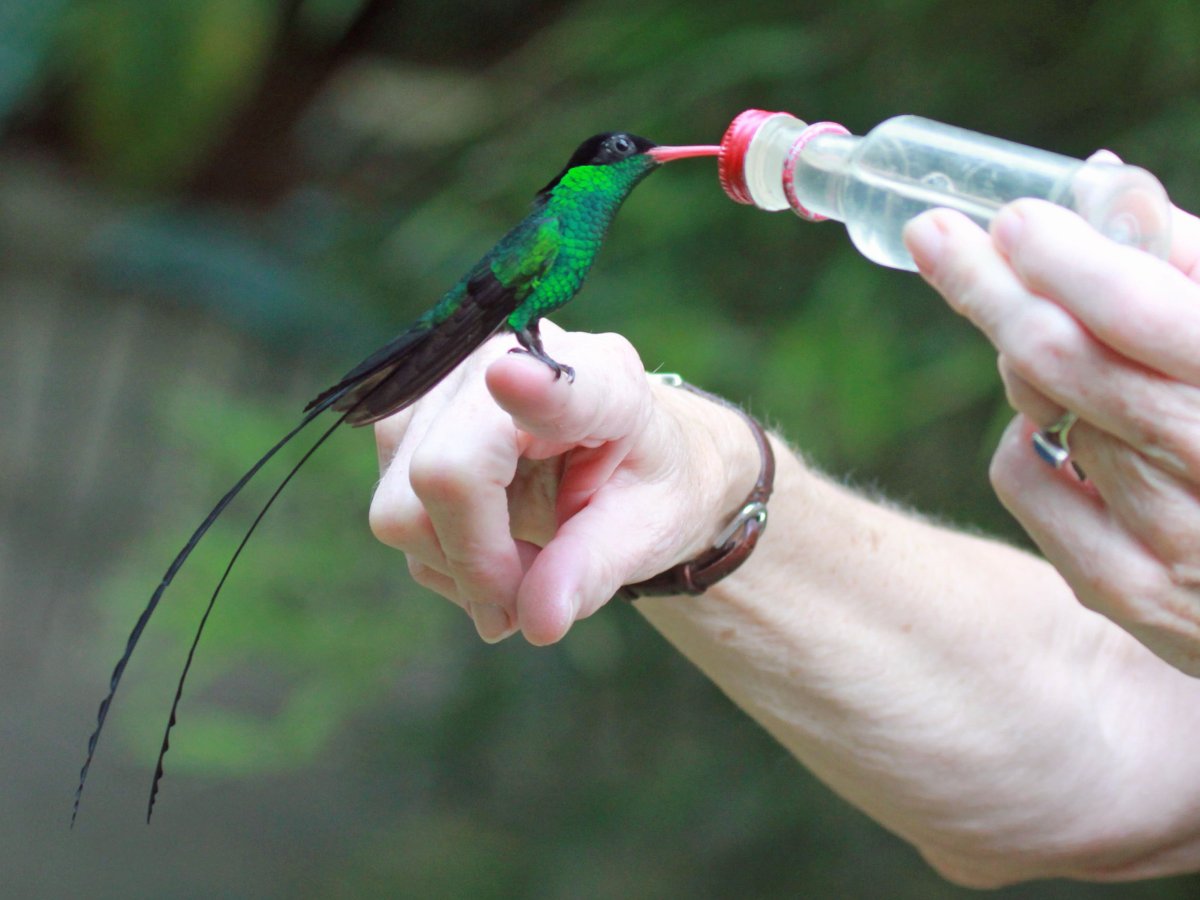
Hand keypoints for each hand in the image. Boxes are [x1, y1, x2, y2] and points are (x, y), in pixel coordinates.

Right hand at [369, 323, 759, 644]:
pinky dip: (440, 555)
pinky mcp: (405, 416)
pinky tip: (489, 550)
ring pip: (402, 508)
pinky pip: (393, 513)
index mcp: (603, 379)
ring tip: (520, 570)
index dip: (532, 390)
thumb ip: (594, 569)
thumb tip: (538, 621)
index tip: (510, 377)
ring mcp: (444, 382)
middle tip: (533, 601)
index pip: (557, 385)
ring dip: (458, 567)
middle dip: (480, 567)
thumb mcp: (646, 529)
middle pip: (443, 475)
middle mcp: (508, 356)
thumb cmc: (642, 484)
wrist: (621, 454)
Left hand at [904, 189, 1199, 673]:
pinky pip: (1022, 481)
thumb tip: (1100, 181)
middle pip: (1061, 359)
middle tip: (934, 235)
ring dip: (1024, 360)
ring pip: (1038, 412)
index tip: (1011, 217)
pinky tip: (1065, 432)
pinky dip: (1022, 437)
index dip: (1062, 257)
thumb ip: (1189, 263)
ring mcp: (1175, 540)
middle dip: (988, 286)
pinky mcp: (1130, 590)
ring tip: (1049, 338)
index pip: (1136, 309)